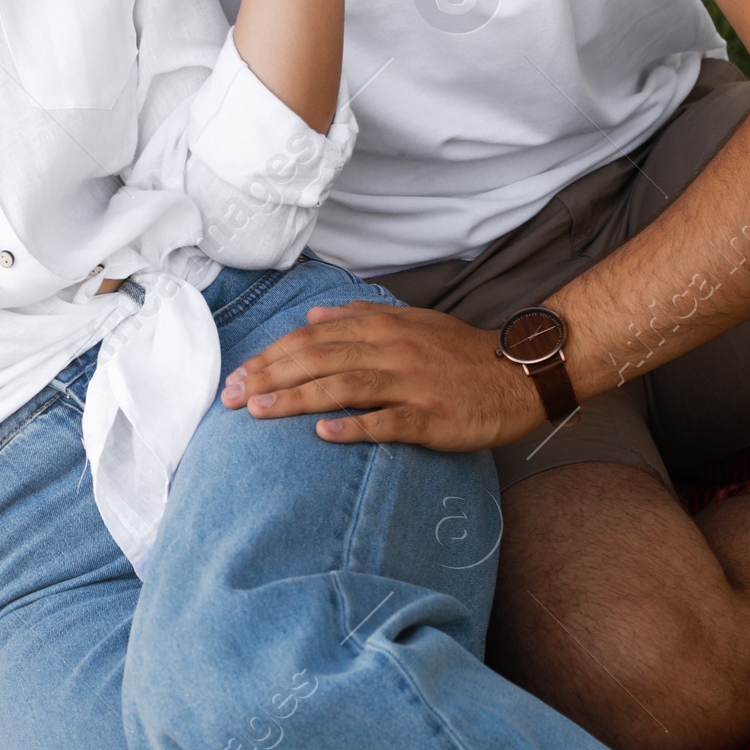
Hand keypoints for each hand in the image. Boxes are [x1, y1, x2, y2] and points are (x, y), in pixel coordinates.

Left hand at [220, 303, 544, 450]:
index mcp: (382, 327)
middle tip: (230, 398)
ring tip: (258, 412)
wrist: (519, 373)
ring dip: (296, 398)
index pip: (313, 338)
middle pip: (318, 359)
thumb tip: (313, 314)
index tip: (237, 375)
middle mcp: (391, 350)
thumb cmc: (460, 353)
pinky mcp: (431, 416)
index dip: (271, 355)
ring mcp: (411, 383)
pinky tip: (323, 435)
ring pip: (343, 386)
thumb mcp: (411, 322)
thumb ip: (360, 315)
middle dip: (269, 377)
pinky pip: (388, 421)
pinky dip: (354, 427)